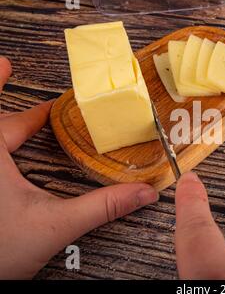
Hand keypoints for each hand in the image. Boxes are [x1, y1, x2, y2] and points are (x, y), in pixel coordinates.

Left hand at [0, 56, 159, 278]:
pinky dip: (1, 144)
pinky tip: (10, 155)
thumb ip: (101, 207)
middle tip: (7, 68)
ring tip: (16, 109)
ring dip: (3, 125)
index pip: (11, 119)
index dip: (27, 102)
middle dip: (0, 92)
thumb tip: (141, 193)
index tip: (30, 82)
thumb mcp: (55, 225)